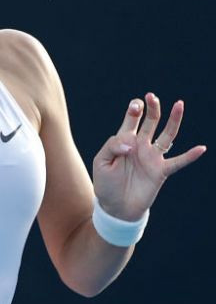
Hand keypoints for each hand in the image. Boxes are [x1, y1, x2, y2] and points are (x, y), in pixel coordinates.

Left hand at [93, 93, 205, 219]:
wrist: (115, 207)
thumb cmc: (105, 183)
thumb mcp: (101, 162)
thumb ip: (113, 146)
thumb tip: (132, 142)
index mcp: (124, 140)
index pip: (131, 120)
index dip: (134, 110)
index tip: (137, 105)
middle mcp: (140, 145)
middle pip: (150, 122)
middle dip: (152, 108)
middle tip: (152, 96)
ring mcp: (152, 157)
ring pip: (167, 135)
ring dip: (173, 121)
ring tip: (179, 104)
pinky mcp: (161, 171)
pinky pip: (178, 162)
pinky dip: (190, 156)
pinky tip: (201, 148)